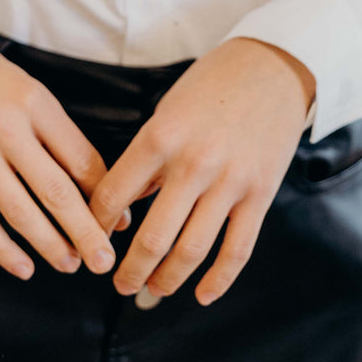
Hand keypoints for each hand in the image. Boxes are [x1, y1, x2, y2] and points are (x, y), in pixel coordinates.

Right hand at [0, 24, 127, 281]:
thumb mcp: (28, 89)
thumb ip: (58, 133)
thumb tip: (95, 184)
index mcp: (35, 102)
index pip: (81, 159)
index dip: (104, 196)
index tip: (118, 222)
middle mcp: (5, 127)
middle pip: (55, 191)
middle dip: (85, 232)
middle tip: (103, 260)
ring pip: (18, 212)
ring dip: (48, 245)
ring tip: (69, 264)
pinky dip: (2, 249)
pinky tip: (23, 266)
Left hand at [87, 38, 314, 306]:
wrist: (271, 67)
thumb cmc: (211, 85)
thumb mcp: (166, 111)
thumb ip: (146, 160)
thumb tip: (122, 208)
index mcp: (160, 137)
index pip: (115, 196)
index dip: (96, 227)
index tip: (90, 241)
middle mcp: (194, 163)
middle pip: (152, 237)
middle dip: (129, 270)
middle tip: (118, 284)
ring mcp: (231, 182)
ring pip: (192, 251)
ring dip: (166, 281)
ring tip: (151, 292)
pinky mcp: (261, 194)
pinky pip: (237, 249)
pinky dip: (219, 280)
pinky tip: (202, 295)